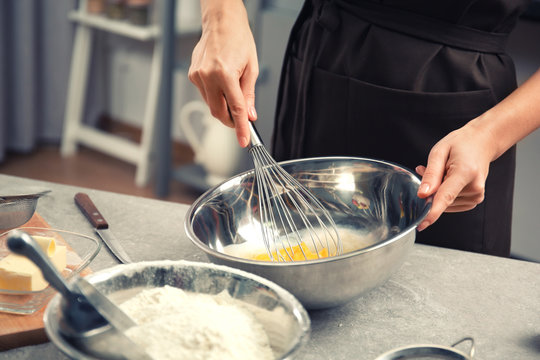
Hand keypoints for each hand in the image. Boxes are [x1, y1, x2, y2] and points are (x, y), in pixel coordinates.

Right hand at [188, 0, 258, 147]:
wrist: (221, 22)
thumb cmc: (238, 39)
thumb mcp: (251, 68)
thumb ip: (249, 94)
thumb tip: (250, 114)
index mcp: (225, 73)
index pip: (235, 109)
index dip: (241, 128)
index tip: (244, 141)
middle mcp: (208, 76)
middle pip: (219, 112)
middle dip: (231, 120)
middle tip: (241, 120)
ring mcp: (197, 76)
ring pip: (211, 105)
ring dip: (223, 107)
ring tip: (232, 92)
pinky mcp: (192, 75)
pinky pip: (205, 94)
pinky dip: (215, 96)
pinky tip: (221, 83)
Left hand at [415, 121, 497, 230]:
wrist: (482, 143)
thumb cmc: (461, 145)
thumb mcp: (439, 152)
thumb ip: (430, 174)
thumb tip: (422, 195)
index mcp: (465, 173)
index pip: (445, 197)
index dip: (432, 213)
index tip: (422, 225)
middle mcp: (474, 187)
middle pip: (441, 199)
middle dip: (430, 188)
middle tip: (431, 169)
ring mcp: (476, 196)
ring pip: (444, 203)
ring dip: (437, 190)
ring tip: (443, 171)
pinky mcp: (474, 201)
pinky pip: (450, 203)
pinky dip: (444, 194)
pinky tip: (447, 180)